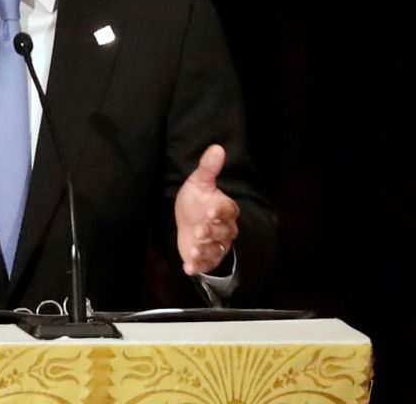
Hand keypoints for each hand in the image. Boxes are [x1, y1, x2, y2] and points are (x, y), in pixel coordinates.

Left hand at [174, 144, 240, 275]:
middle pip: (223, 232)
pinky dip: (198, 267)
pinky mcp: (206, 257)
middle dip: (211, 233)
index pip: (227, 210)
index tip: (209, 210)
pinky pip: (206, 264)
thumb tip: (217, 147)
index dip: (219, 211)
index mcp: (225, 208)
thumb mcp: (199, 182)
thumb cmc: (196, 201)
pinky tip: (188, 267)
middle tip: (200, 230)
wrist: (188, 221)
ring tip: (193, 250)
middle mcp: (224, 228)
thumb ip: (208, 168)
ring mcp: (216, 244)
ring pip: (216, 250)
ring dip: (205, 251)